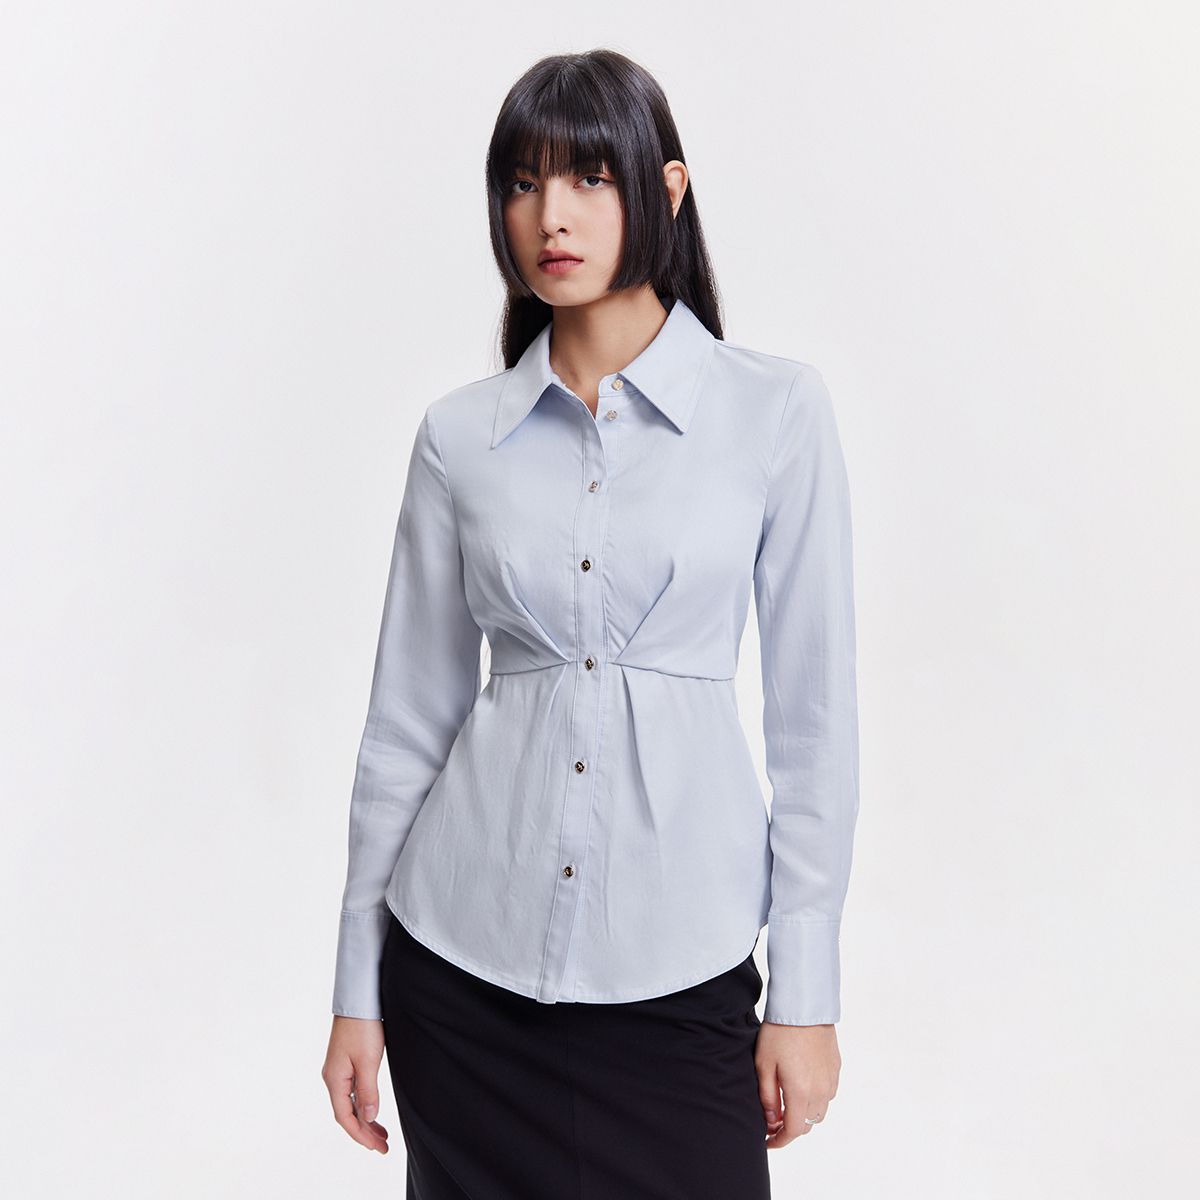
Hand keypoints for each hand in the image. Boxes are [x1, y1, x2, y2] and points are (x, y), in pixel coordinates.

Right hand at [322, 1015, 389, 1152]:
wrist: (359, 999)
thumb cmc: (362, 1027)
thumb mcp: (368, 1061)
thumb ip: (368, 1091)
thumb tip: (368, 1118)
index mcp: (334, 1080)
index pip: (345, 1118)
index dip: (361, 1135)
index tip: (378, 1148)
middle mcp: (333, 1078)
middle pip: (347, 1114)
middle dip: (365, 1132)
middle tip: (384, 1146)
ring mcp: (338, 1070)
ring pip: (350, 1103)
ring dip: (365, 1119)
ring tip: (382, 1134)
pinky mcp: (346, 1062)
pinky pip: (352, 1092)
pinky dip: (363, 1104)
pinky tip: (372, 1110)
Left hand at [754, 1021, 840, 1147]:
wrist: (804, 1006)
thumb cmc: (780, 1032)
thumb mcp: (764, 1064)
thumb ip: (768, 1097)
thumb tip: (771, 1120)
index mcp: (801, 1093)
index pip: (793, 1131)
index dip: (779, 1141)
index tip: (768, 1141)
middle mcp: (820, 1091)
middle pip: (807, 1124)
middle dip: (790, 1127)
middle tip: (772, 1120)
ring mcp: (831, 1080)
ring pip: (819, 1112)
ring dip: (803, 1114)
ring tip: (785, 1102)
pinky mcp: (836, 1069)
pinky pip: (827, 1094)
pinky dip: (814, 1099)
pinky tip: (800, 1085)